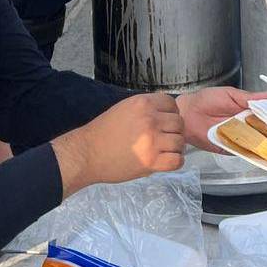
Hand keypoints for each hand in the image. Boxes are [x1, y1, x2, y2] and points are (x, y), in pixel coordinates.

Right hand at [50, 93, 184, 195]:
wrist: (87, 153)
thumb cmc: (103, 132)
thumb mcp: (125, 109)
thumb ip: (146, 109)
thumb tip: (166, 114)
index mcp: (143, 103)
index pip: (172, 104)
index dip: (171, 114)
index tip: (164, 123)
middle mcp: (150, 119)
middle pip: (179, 123)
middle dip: (174, 131)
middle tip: (163, 139)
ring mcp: (152, 141)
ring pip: (180, 141)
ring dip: (174, 147)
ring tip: (163, 151)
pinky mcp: (151, 161)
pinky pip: (177, 160)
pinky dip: (174, 162)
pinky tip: (165, 161)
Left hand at [176, 87, 266, 152]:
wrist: (187, 114)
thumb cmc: (206, 100)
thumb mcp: (229, 94)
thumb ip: (248, 97)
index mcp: (246, 110)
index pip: (266, 115)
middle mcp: (245, 124)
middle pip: (264, 131)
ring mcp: (239, 137)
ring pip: (257, 142)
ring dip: (266, 144)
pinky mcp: (231, 148)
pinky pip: (244, 151)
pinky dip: (252, 152)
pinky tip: (262, 152)